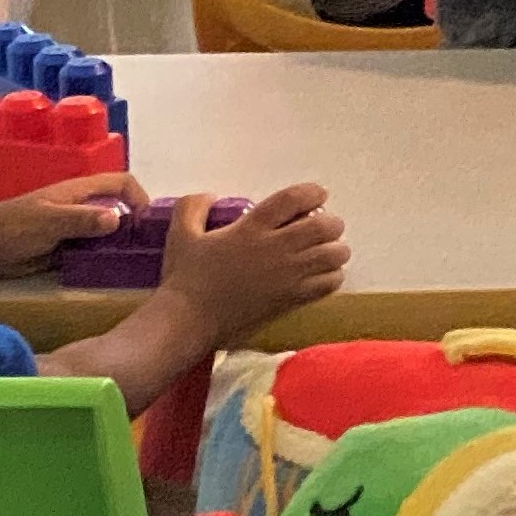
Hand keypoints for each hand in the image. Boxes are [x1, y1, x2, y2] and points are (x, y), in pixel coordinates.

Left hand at [0, 174, 148, 278]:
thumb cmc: (11, 227)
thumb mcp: (48, 221)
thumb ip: (82, 219)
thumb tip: (118, 220)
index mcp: (80, 191)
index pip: (121, 183)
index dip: (138, 196)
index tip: (144, 222)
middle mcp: (81, 207)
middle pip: (119, 208)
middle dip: (134, 224)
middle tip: (144, 249)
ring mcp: (73, 229)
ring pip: (106, 233)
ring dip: (118, 245)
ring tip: (131, 265)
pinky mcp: (64, 250)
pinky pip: (91, 252)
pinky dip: (101, 260)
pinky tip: (107, 274)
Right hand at [154, 185, 347, 342]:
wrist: (187, 322)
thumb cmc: (185, 278)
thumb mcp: (181, 234)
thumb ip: (192, 207)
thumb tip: (212, 196)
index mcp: (252, 228)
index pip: (295, 199)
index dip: (313, 193)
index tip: (318, 196)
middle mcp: (276, 248)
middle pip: (325, 226)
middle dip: (330, 223)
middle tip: (320, 229)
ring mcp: (287, 276)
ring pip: (334, 255)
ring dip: (335, 250)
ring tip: (323, 252)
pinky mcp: (291, 300)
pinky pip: (328, 284)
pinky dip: (331, 277)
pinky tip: (319, 277)